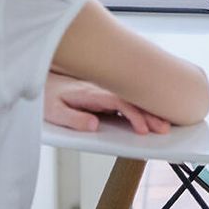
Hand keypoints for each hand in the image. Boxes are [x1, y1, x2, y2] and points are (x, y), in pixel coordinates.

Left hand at [43, 72, 170, 133]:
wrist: (43, 79)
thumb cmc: (48, 96)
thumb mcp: (54, 111)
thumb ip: (73, 119)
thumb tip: (94, 125)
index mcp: (90, 92)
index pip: (119, 101)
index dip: (134, 115)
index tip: (144, 129)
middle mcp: (101, 89)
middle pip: (132, 99)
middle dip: (150, 113)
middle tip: (164, 128)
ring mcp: (105, 90)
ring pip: (133, 98)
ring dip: (149, 110)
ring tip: (164, 124)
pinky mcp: (106, 94)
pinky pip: (128, 99)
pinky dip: (142, 107)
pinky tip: (153, 115)